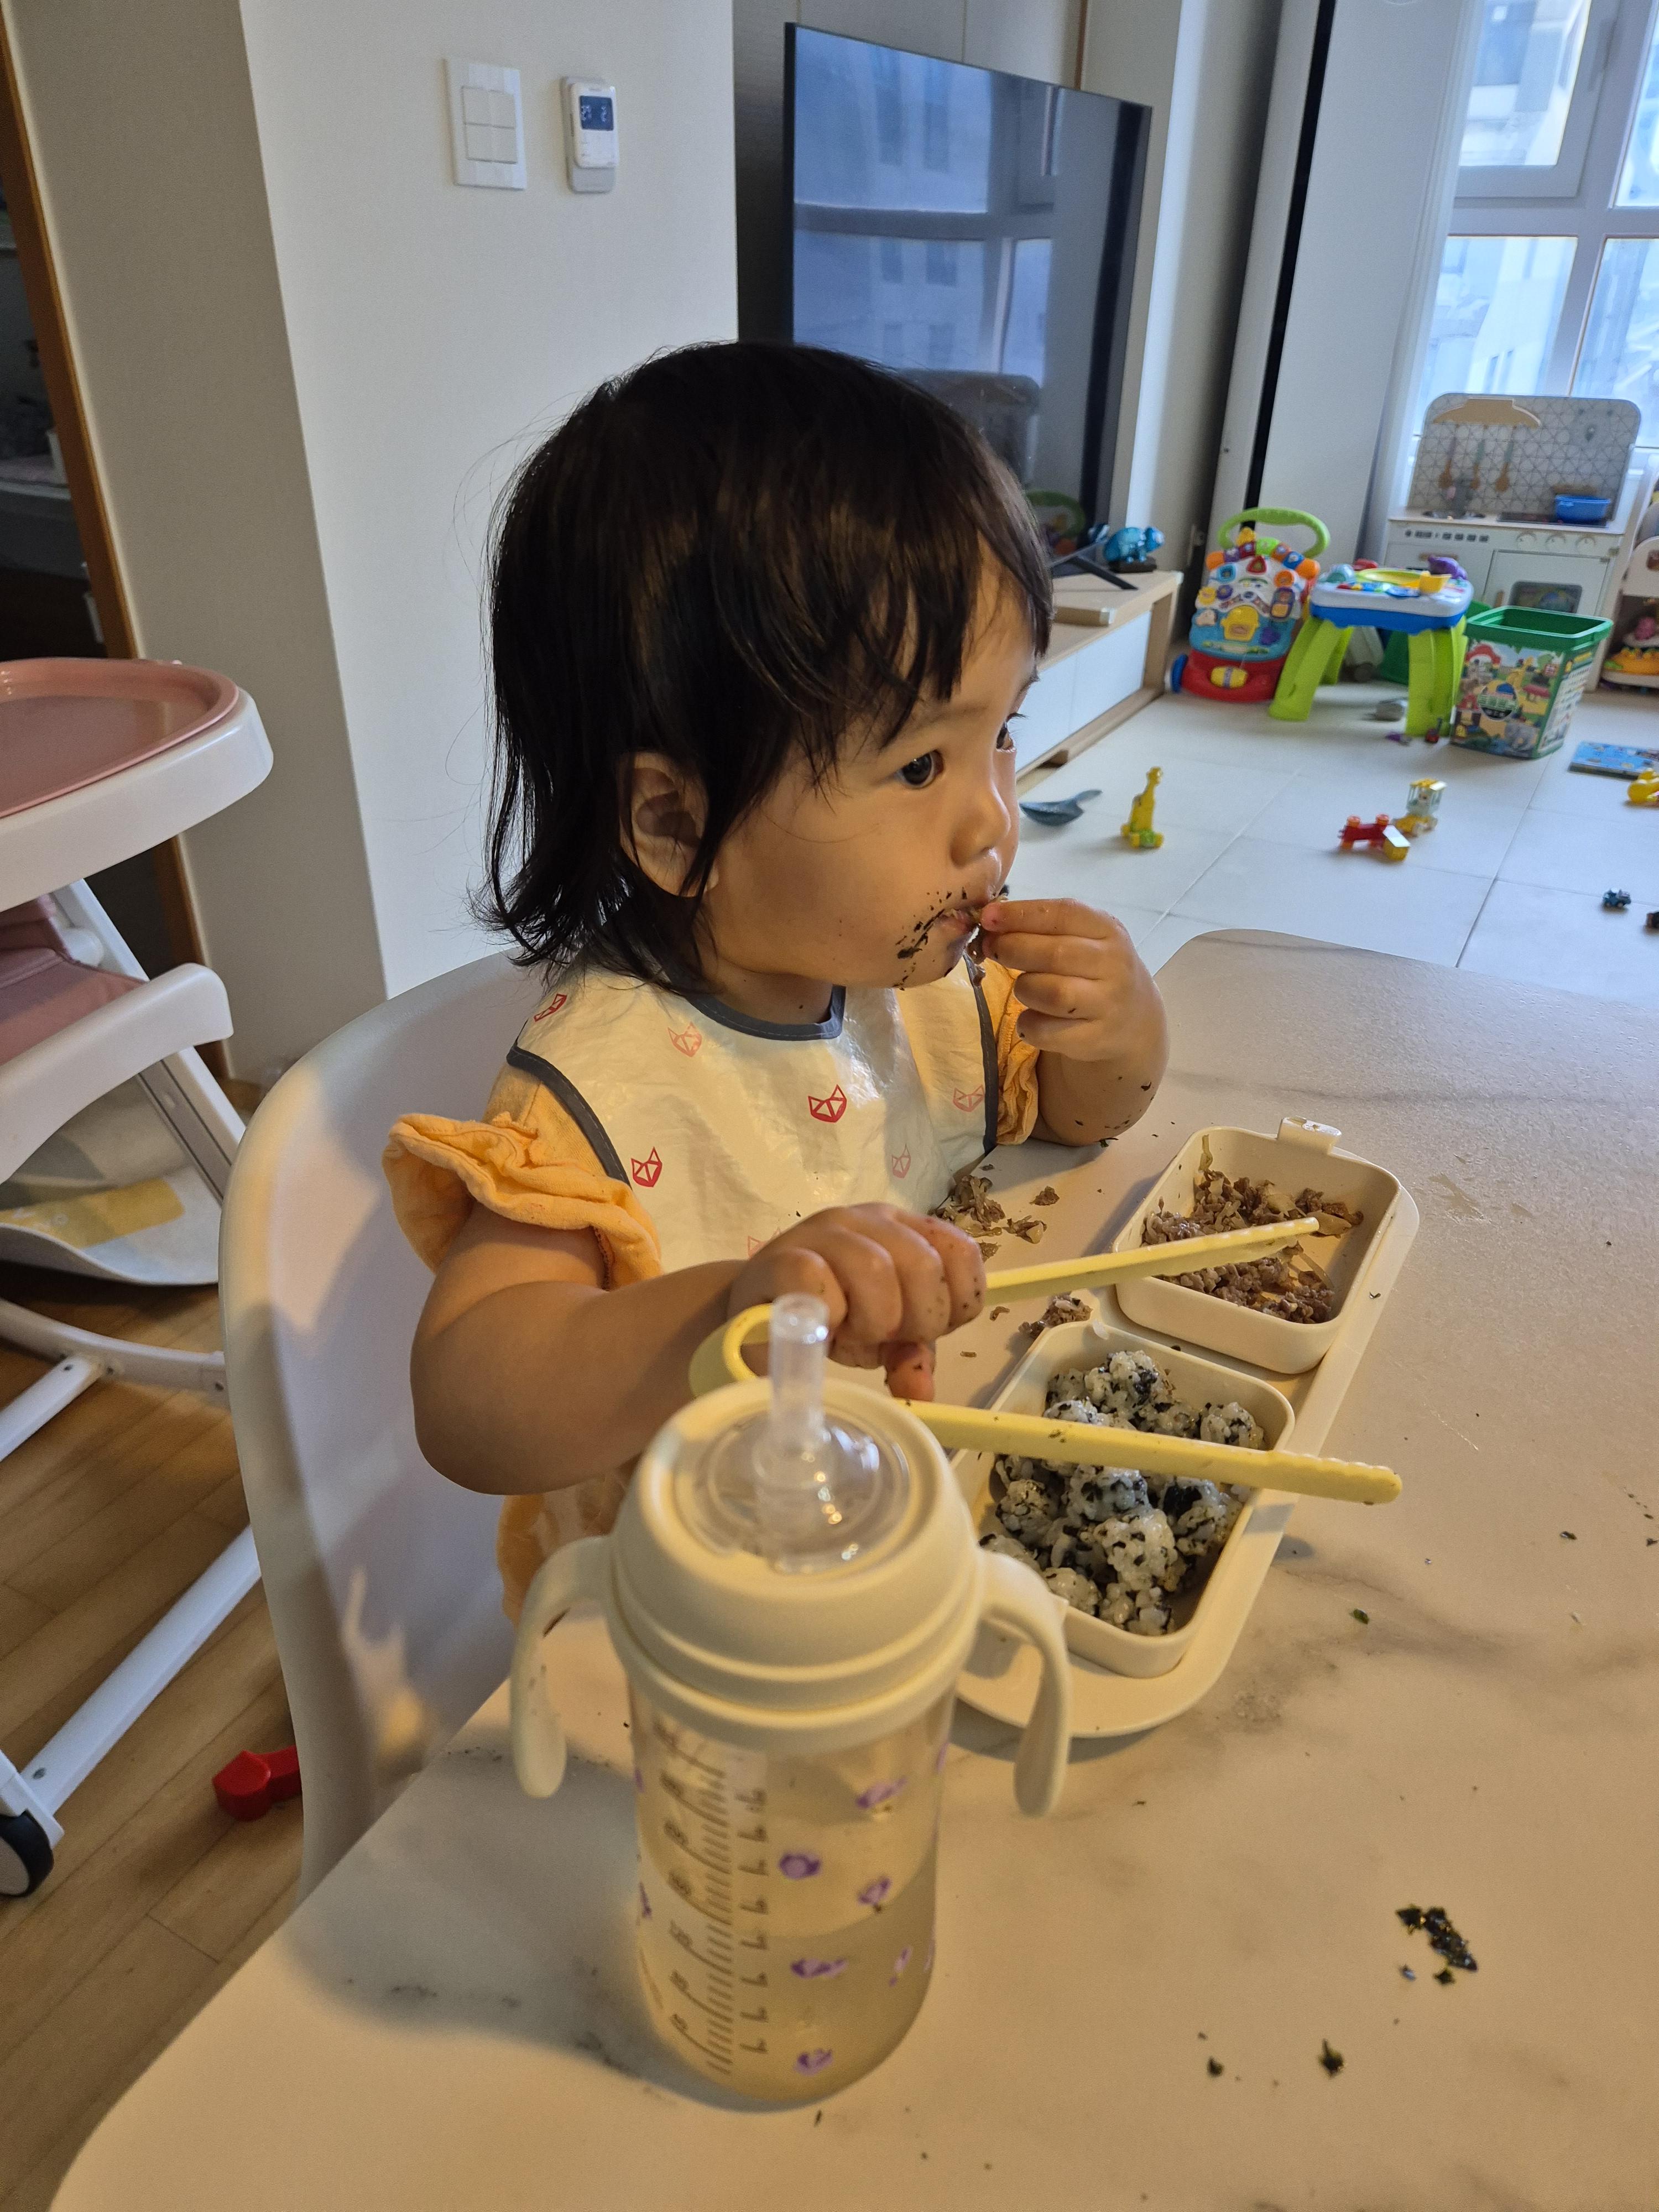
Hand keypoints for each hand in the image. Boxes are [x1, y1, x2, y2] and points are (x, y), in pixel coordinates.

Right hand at [727, 1203, 985, 1399]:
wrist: (752, 1315)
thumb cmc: (827, 1320)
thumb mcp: (882, 1337)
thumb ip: (912, 1355)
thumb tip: (921, 1392)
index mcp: (906, 1231)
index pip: (962, 1255)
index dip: (952, 1307)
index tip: (919, 1333)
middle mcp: (870, 1220)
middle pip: (924, 1265)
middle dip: (913, 1320)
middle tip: (881, 1339)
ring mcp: (823, 1232)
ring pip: (875, 1267)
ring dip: (869, 1321)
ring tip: (846, 1333)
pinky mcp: (781, 1256)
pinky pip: (816, 1279)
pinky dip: (826, 1316)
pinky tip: (818, 1329)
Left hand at [979, 897, 1151, 1058]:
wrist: (1132, 1017)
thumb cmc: (1093, 968)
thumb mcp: (1083, 937)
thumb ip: (1044, 925)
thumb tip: (990, 919)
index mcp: (1108, 930)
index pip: (1064, 914)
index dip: (1021, 914)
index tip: (988, 917)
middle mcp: (1114, 965)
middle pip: (1055, 954)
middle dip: (1013, 949)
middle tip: (993, 949)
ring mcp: (1107, 1004)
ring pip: (1052, 993)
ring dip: (1024, 989)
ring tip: (1024, 988)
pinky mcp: (1094, 1038)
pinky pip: (1047, 1031)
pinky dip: (1028, 1024)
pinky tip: (1030, 1017)